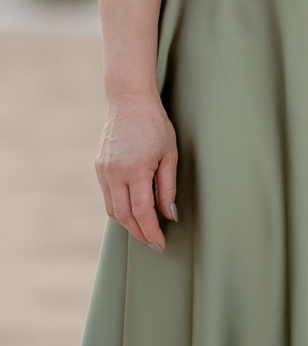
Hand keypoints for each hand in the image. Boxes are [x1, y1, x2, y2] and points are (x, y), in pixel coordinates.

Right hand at [97, 92, 178, 251]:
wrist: (129, 101)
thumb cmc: (155, 125)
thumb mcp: (169, 154)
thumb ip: (168, 187)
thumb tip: (169, 215)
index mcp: (136, 169)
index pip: (142, 212)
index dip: (151, 232)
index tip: (160, 244)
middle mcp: (115, 173)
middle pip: (124, 216)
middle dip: (139, 233)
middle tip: (153, 244)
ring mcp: (104, 171)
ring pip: (113, 209)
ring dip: (128, 223)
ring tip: (144, 231)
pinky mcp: (98, 168)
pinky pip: (107, 197)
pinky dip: (119, 208)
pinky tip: (132, 211)